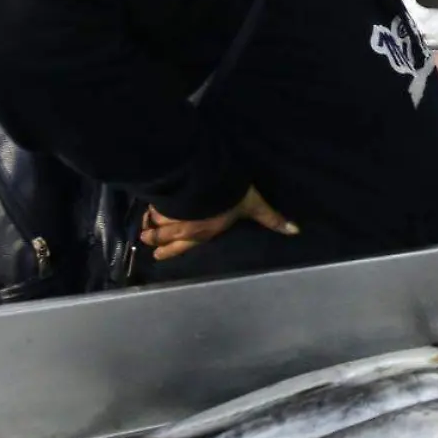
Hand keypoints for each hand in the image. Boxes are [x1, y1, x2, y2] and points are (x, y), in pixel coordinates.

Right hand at [140, 186, 296, 261]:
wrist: (206, 181)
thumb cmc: (232, 197)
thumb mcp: (255, 206)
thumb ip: (272, 218)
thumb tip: (295, 230)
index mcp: (203, 232)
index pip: (184, 246)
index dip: (170, 251)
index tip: (157, 255)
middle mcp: (184, 226)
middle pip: (164, 236)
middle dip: (155, 239)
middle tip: (145, 241)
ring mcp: (171, 212)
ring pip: (155, 221)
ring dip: (149, 224)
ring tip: (142, 226)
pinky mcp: (164, 197)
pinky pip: (152, 205)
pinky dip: (147, 208)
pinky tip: (144, 206)